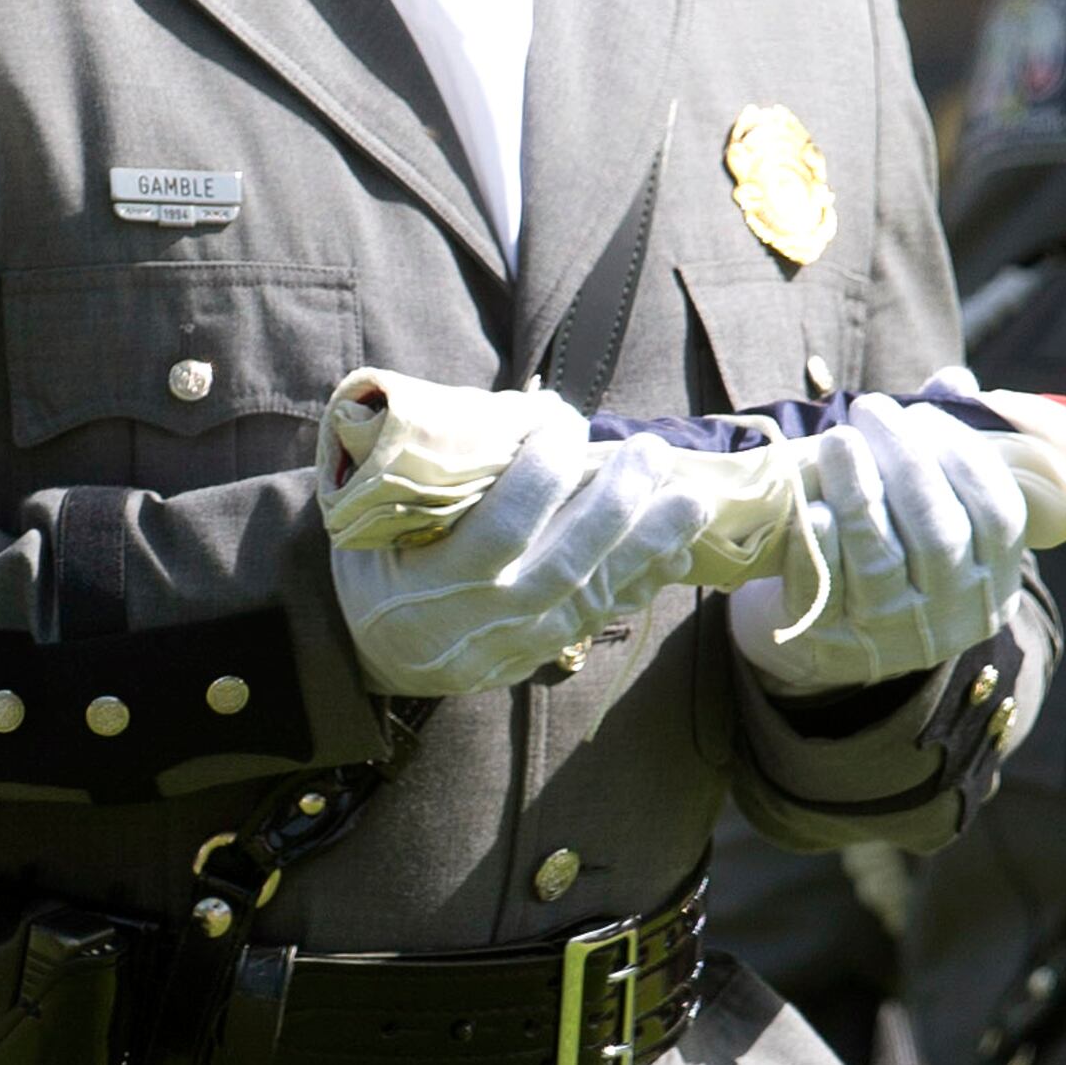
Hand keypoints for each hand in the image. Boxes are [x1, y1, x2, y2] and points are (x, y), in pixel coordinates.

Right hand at [324, 384, 716, 696]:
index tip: (561, 423)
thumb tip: (530, 411)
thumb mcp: (378, 516)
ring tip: (690, 497)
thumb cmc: (378, 559)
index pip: (501, 531)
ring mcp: (518, 644)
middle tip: (648, 452)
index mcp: (433, 582)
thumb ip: (443, 469)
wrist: (374, 647)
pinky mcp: (544, 653)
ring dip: (649, 544)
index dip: (539, 477)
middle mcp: (483, 621)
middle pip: (564, 566)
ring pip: (596, 595)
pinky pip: (605, 614)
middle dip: (615, 507)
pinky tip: (680, 542)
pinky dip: (645, 577)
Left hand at [729, 397, 1036, 698]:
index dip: (964, 458)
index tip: (923, 412)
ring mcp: (891, 633)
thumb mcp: (931, 505)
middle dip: (908, 462)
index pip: (998, 516)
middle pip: (941, 535)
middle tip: (871, 407)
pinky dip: (820, 545)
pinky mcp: (831, 640)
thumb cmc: (892, 546)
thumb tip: (955, 381)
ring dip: (859, 493)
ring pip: (881, 560)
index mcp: (993, 576)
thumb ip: (946, 444)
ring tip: (837, 440)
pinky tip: (811, 506)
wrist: (825, 634)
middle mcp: (951, 611)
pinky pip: (827, 589)